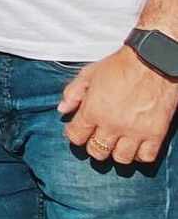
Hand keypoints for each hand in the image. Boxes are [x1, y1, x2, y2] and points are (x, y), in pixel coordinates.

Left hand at [59, 46, 177, 164]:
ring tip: (117, 143)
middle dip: (94, 146)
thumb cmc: (121, 65)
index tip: (80, 130)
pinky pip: (146, 157)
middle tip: (98, 137)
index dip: (75, 134)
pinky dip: (140, 154)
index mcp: (93, 110)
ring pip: (120, 158)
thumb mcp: (89, 74)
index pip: (76, 136)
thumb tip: (62, 109)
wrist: (153, 60)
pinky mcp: (156, 133)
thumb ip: (73, 92)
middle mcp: (112, 124)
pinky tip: (136, 144)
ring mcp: (135, 131)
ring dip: (116, 152)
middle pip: (97, 151)